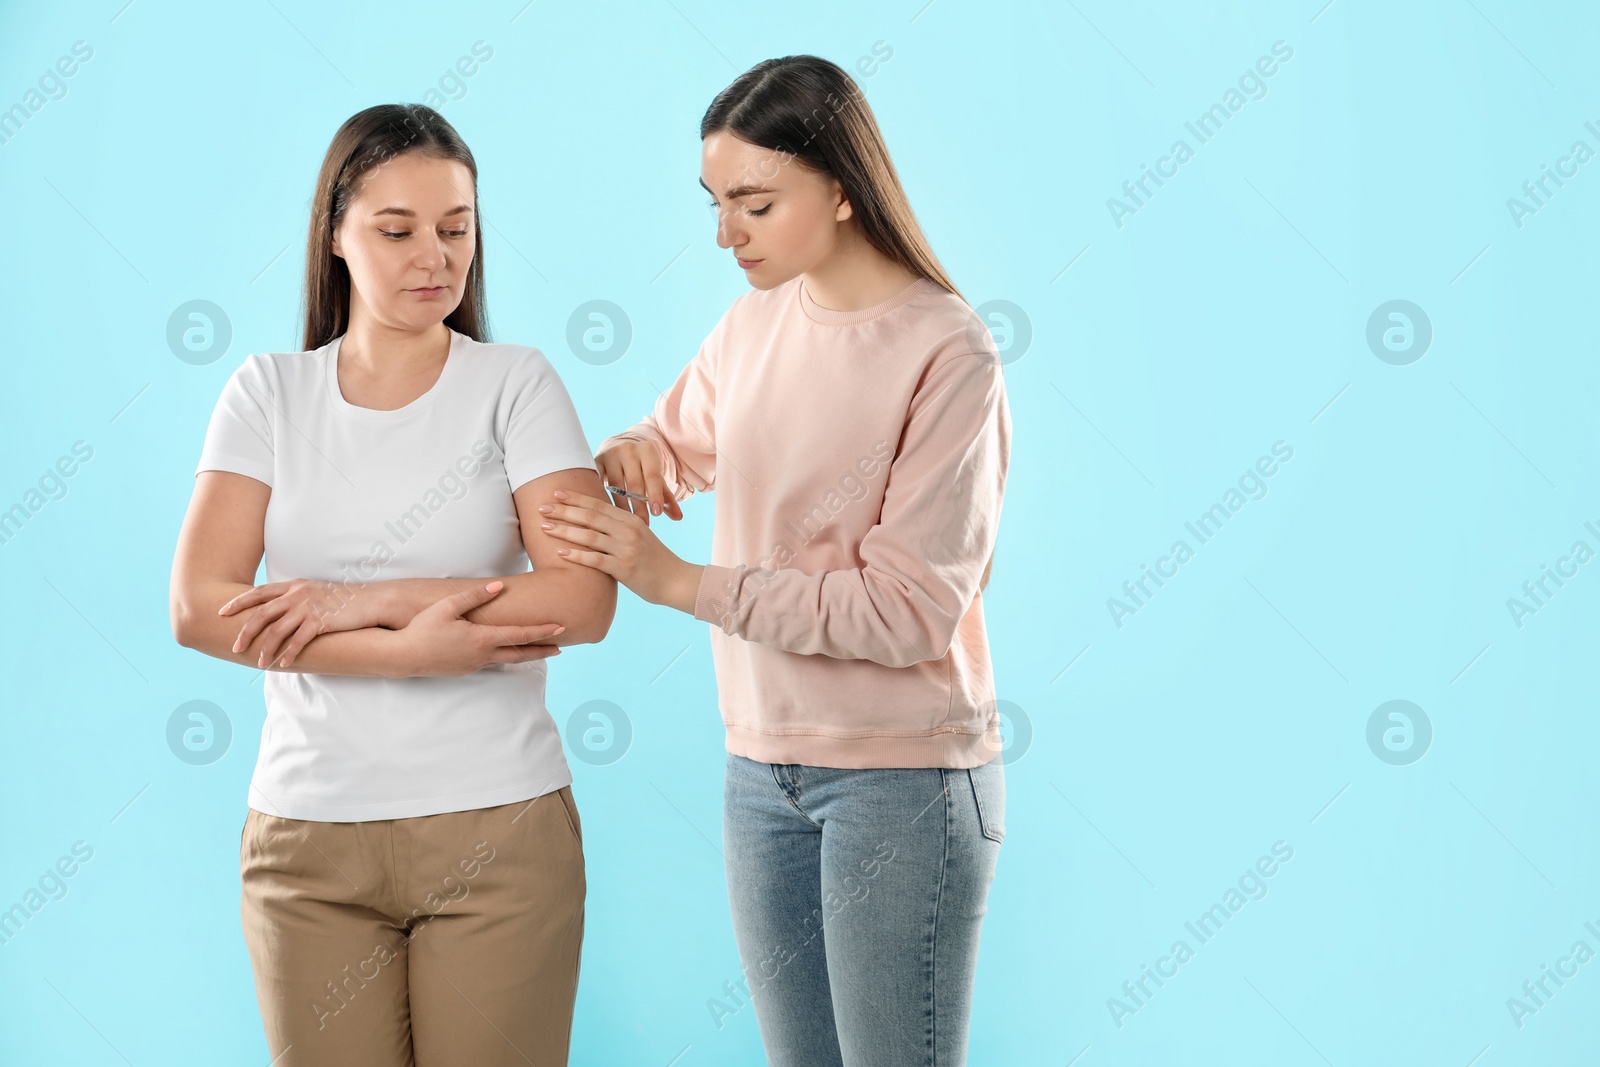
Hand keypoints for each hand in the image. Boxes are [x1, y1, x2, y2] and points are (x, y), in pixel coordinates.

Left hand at [220, 578, 393, 669]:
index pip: (259, 593)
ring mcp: (309, 607)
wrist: (370, 601)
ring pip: (277, 630)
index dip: (239, 602)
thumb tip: (279, 612)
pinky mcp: (320, 621)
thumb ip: (296, 598)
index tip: (222, 612)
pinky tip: (285, 664)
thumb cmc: (343, 600)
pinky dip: (289, 654)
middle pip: (262, 614)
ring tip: (260, 663)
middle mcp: (297, 594)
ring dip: (266, 649)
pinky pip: (298, 641)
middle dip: (245, 632)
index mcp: (294, 586)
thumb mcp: (316, 592)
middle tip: (235, 647)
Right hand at [390, 581, 565, 676]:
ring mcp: (474, 665)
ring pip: (507, 660)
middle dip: (542, 650)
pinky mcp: (465, 670)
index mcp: (482, 639)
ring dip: (525, 655)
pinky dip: (506, 657)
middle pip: (521, 654)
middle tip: (561, 647)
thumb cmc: (423, 628)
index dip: (542, 631)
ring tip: (540, 651)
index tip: (560, 628)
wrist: (403, 656)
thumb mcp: (448, 606)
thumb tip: (499, 586)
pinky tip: (506, 653)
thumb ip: (475, 596)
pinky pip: (491, 663)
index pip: (520, 635)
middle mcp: (482, 655)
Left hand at [538, 490, 702, 612]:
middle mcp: (628, 531)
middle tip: (542, 507)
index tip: (556, 493)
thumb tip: (593, 522)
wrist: (676, 581)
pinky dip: (576, 556)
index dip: (576, 498)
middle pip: (590, 516)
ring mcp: (626, 549)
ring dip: (564, 531)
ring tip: (544, 527)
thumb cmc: (655, 560)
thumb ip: (619, 528)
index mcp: (631, 520)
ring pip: (589, 536)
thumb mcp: (640, 537)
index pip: (598, 504)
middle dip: (563, 511)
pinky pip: (595, 560)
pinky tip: (560, 553)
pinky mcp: (624, 569)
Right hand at [596, 440, 683, 525]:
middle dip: (639, 506)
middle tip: (643, 524)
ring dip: (622, 507)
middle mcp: (628, 449)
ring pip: (616, 486)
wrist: (619, 447)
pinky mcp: (596, 462)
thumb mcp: (656, 477)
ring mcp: (610, 455)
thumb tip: (678, 517)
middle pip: (634, 483)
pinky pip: (600, 484)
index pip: (652, 476)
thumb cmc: (643, 467)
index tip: (656, 514)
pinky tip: (609, 515)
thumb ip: (667, 497)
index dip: (655, 495)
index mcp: (647, 450)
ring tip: (628, 523)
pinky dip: (605, 499)